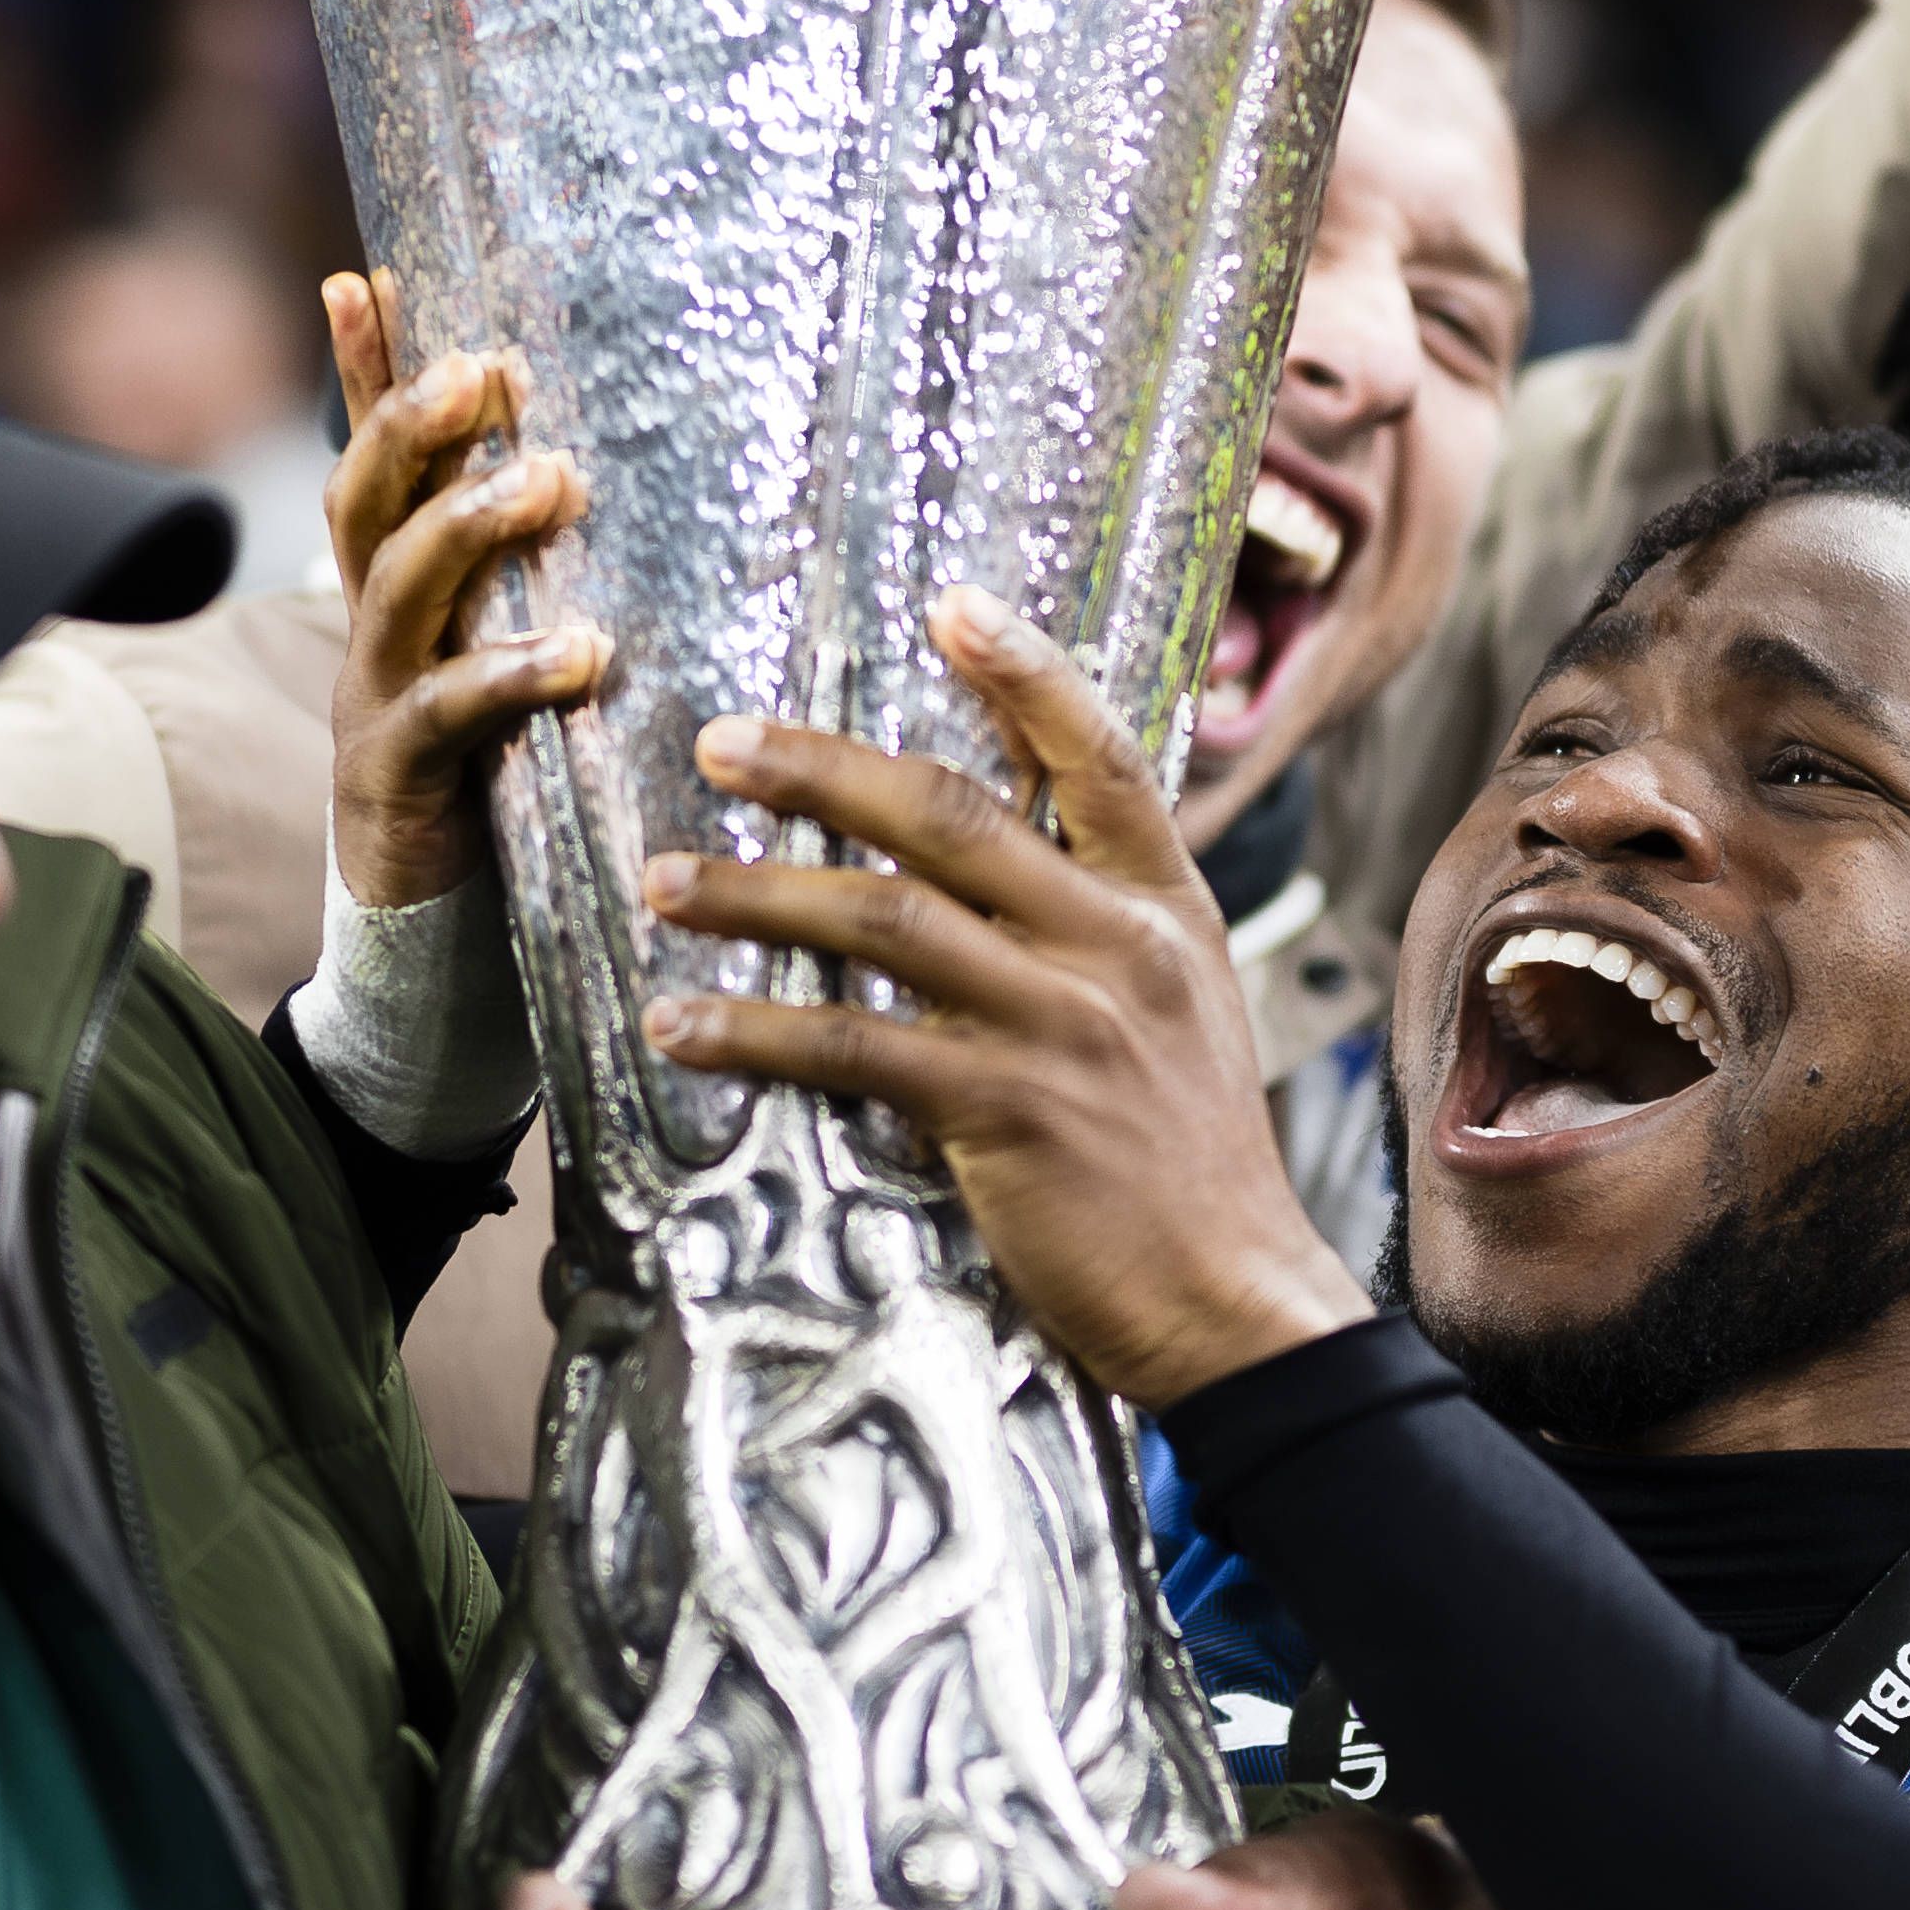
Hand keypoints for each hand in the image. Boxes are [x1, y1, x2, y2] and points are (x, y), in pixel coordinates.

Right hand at [318, 271, 608, 913]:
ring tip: (544, 481)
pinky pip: (448, 713)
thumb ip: (533, 579)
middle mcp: (371, 629)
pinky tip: (579, 653)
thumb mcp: (504, 654)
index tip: (362, 278)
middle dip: (411, 424)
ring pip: (396, 588)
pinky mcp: (397, 779)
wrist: (429, 934)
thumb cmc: (492, 777)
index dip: (361, 372)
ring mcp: (374, 699)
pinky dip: (510, 676)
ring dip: (466, 525)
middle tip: (481, 367)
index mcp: (395, 590)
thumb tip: (612, 476)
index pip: (370, 459)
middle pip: (364, 500)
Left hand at [637, 587, 1373, 1412]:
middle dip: (824, 768)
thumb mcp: (1181, 1013)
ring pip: (884, 920)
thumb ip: (1101, 933)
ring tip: (669, 881)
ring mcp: (1060, 1027)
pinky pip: (854, 1051)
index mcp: (1163, 911)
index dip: (1025, 673)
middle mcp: (1115, 948)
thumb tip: (1007, 869)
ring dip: (758, 895)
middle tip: (727, 743)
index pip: (1100, 757)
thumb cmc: (1192, 1171)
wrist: (1240, 1305)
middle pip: (952, 815)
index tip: (955, 604)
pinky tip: (685, 1029)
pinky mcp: (1006, 1112)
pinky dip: (755, 1035)